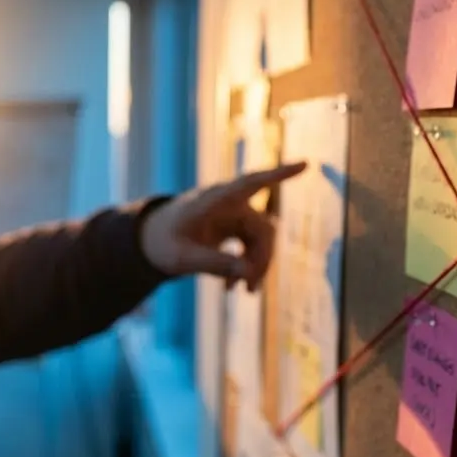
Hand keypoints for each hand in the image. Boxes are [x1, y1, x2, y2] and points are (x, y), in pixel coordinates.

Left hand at [139, 162, 305, 289]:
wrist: (152, 240)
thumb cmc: (163, 243)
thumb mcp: (183, 258)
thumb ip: (214, 263)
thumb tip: (248, 271)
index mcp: (215, 200)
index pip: (251, 183)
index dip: (278, 175)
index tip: (304, 164)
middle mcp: (230, 204)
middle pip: (263, 229)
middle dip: (262, 259)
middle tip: (251, 289)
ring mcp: (235, 215)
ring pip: (262, 241)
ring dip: (257, 266)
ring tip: (245, 291)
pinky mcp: (236, 228)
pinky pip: (254, 247)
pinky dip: (248, 266)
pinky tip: (234, 286)